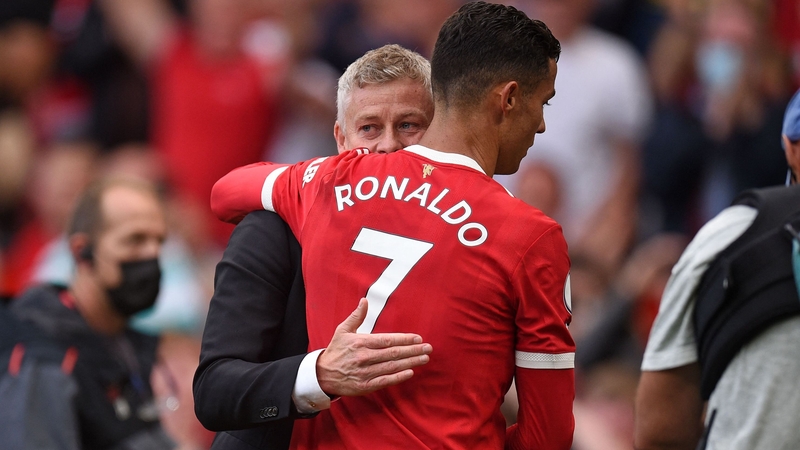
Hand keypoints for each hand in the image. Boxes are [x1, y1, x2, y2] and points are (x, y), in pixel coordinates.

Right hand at [316, 298, 432, 396]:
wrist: (322, 375)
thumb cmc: (336, 350)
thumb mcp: (343, 330)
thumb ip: (356, 316)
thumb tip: (364, 300)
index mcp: (360, 342)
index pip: (386, 340)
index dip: (403, 339)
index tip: (418, 338)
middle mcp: (364, 357)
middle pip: (393, 353)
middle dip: (412, 350)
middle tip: (428, 348)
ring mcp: (365, 373)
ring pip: (392, 367)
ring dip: (410, 362)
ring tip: (424, 358)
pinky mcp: (365, 386)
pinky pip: (385, 381)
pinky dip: (398, 377)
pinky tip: (410, 372)